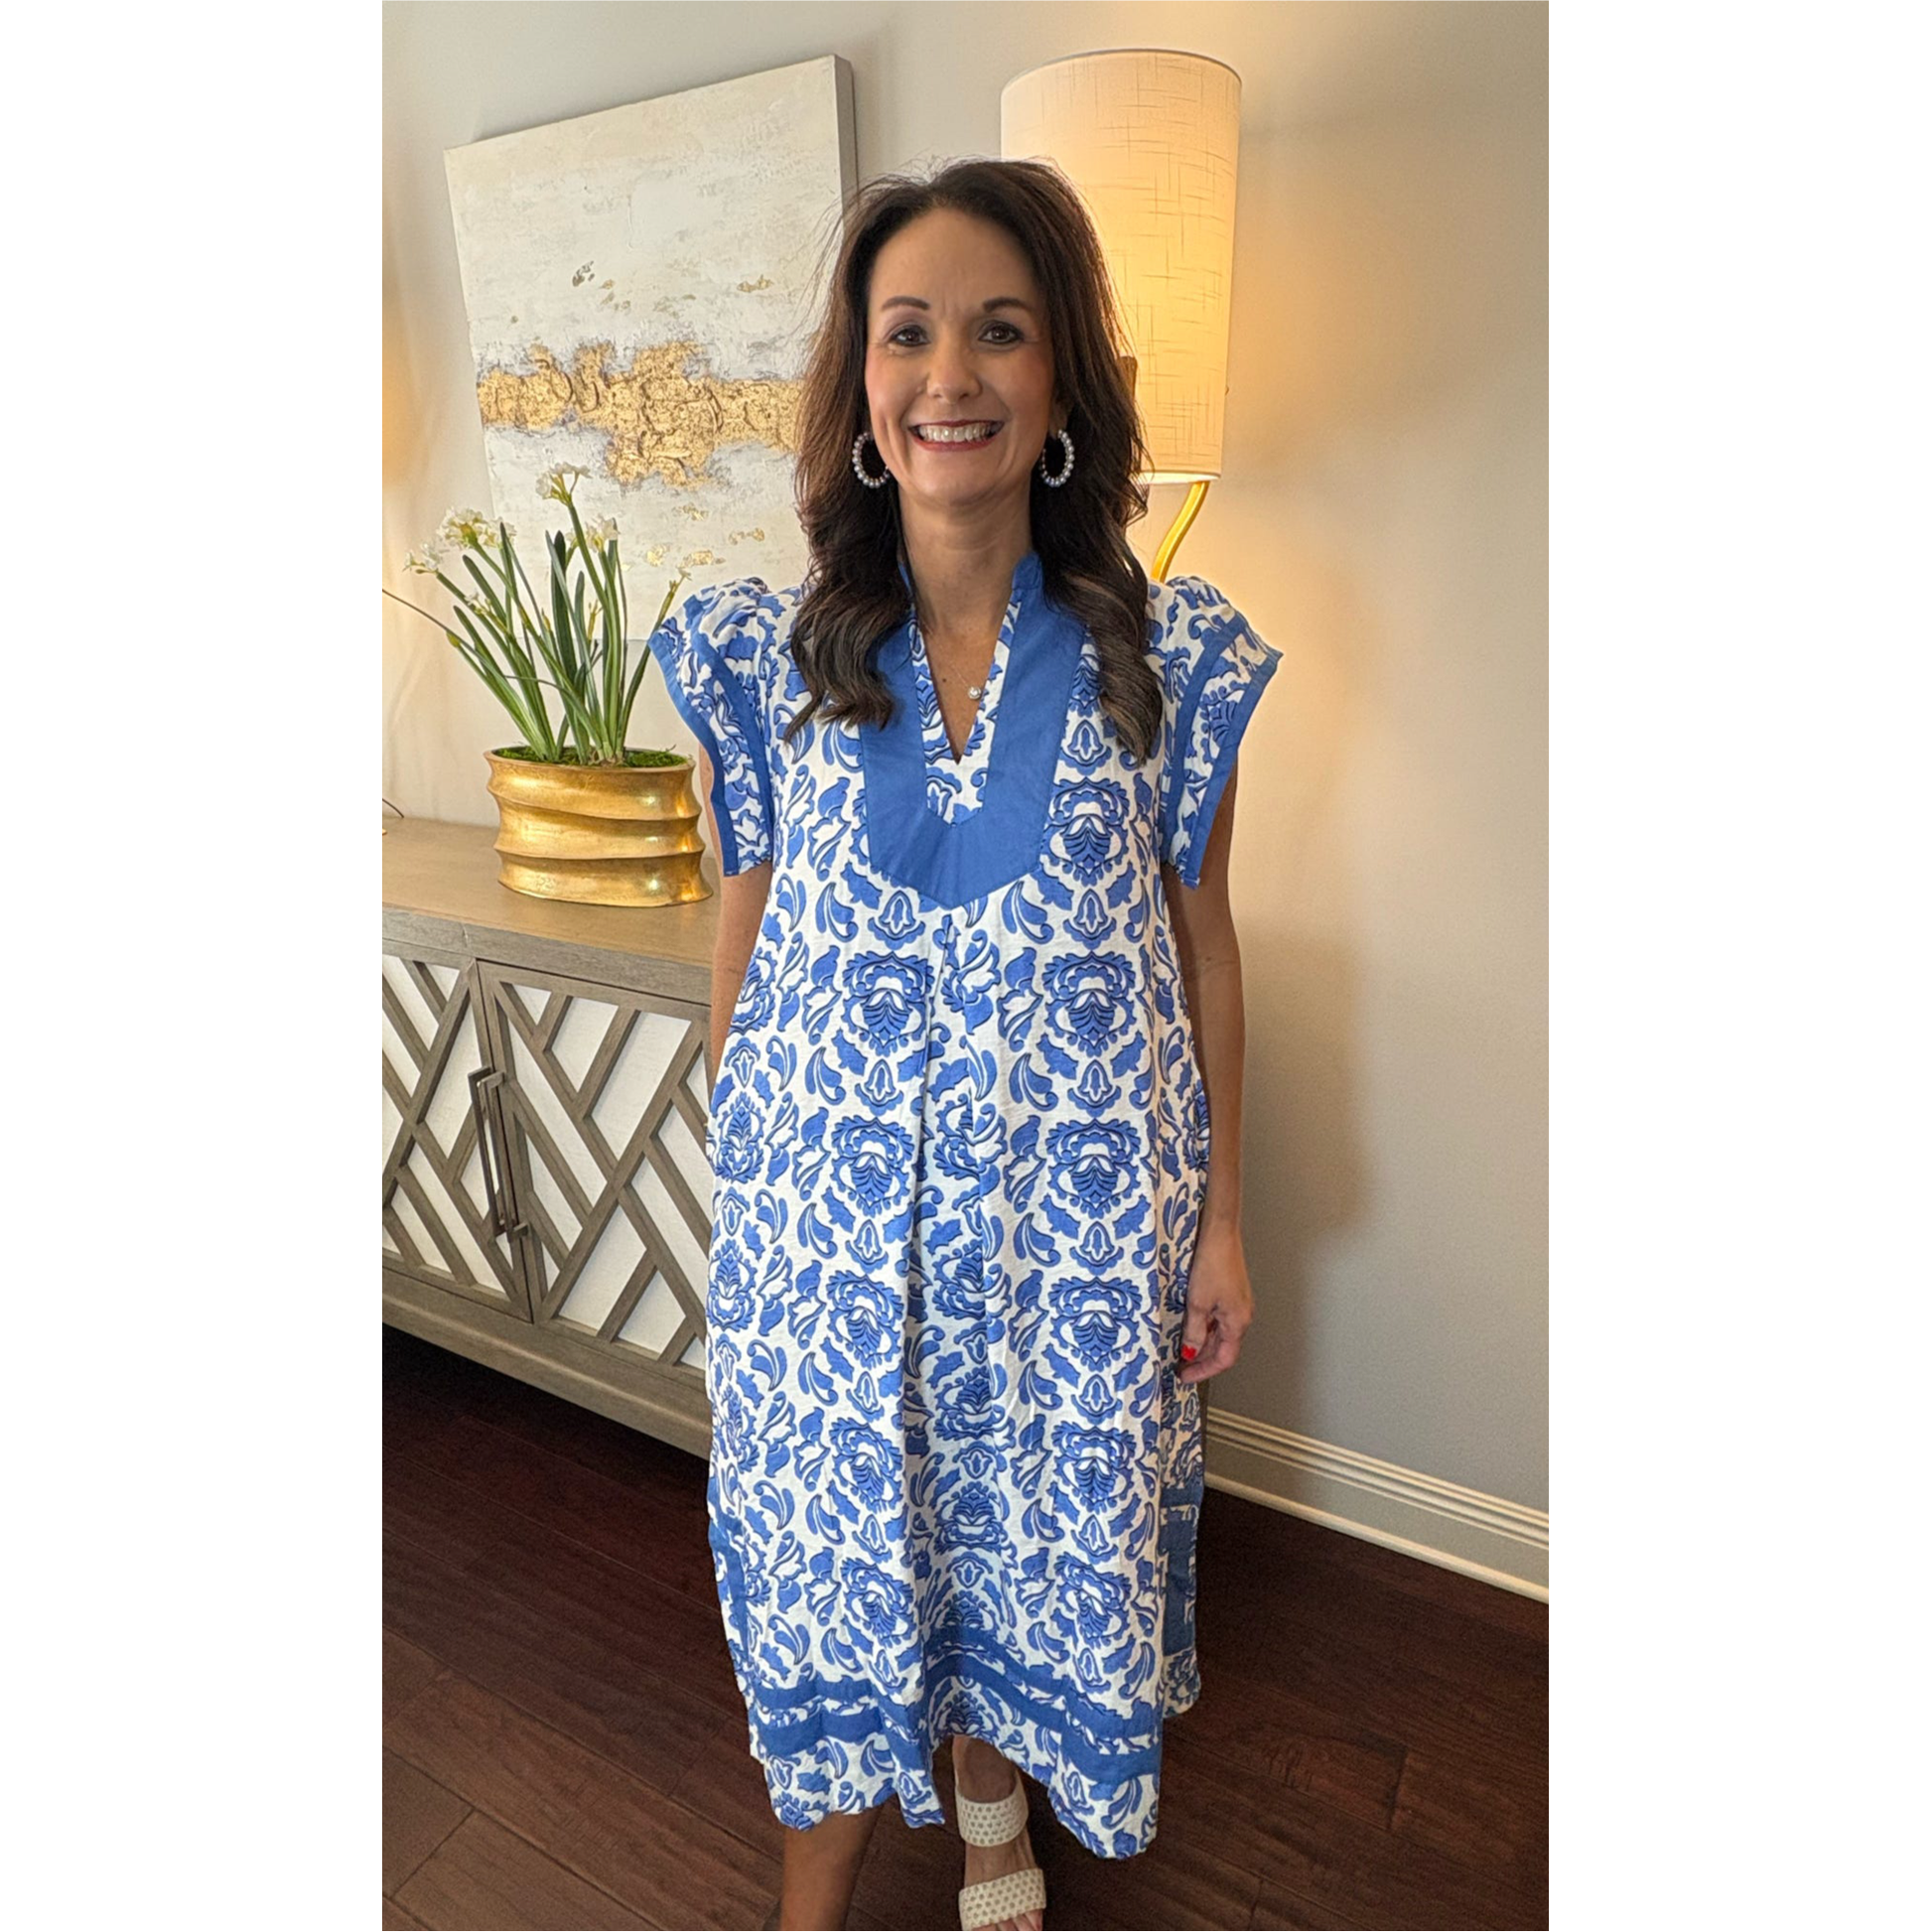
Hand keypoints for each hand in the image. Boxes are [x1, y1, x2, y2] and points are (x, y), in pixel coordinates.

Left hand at [1177, 1221, 1252, 1383]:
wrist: (1220, 1233)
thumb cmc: (1212, 1263)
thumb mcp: (1197, 1302)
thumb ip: (1194, 1331)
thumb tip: (1190, 1351)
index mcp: (1238, 1322)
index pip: (1224, 1359)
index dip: (1203, 1371)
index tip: (1185, 1376)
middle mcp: (1242, 1315)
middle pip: (1223, 1348)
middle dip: (1201, 1359)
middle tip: (1180, 1365)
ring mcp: (1238, 1304)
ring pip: (1220, 1333)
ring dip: (1202, 1343)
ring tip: (1181, 1348)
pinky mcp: (1231, 1293)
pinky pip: (1219, 1319)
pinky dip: (1205, 1327)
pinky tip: (1190, 1326)